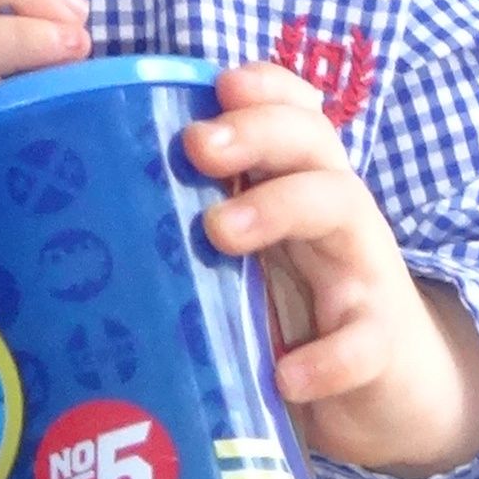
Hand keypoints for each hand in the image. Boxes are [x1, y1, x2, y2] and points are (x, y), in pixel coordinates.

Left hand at [183, 63, 478, 475]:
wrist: (392, 394)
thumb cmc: (302, 310)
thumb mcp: (252, 258)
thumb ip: (194, 226)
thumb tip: (86, 213)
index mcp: (298, 184)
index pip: (292, 112)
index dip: (264, 87)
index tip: (220, 84)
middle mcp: (334, 214)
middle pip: (312, 142)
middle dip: (258, 130)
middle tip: (198, 145)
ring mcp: (362, 275)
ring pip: (341, 208)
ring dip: (280, 207)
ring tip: (221, 232)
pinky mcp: (380, 347)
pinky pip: (362, 344)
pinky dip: (328, 357)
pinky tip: (288, 374)